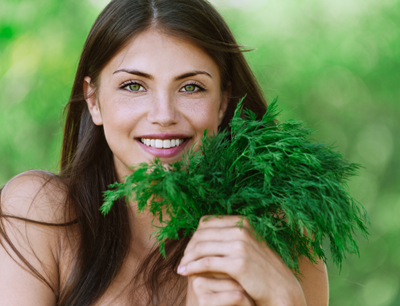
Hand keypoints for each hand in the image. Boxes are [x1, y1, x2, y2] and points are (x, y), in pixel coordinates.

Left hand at [178, 215, 306, 305]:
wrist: (280, 289)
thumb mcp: (247, 245)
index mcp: (242, 222)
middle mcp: (241, 230)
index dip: (194, 235)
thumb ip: (229, 236)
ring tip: (180, 268)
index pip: (207, 223)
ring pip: (201, 247)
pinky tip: (184, 273)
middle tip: (181, 260)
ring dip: (187, 258)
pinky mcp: (238, 263)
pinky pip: (206, 262)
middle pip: (201, 234)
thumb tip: (202, 231)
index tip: (189, 249)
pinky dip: (192, 267)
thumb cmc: (260, 269)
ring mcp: (240, 245)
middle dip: (188, 247)